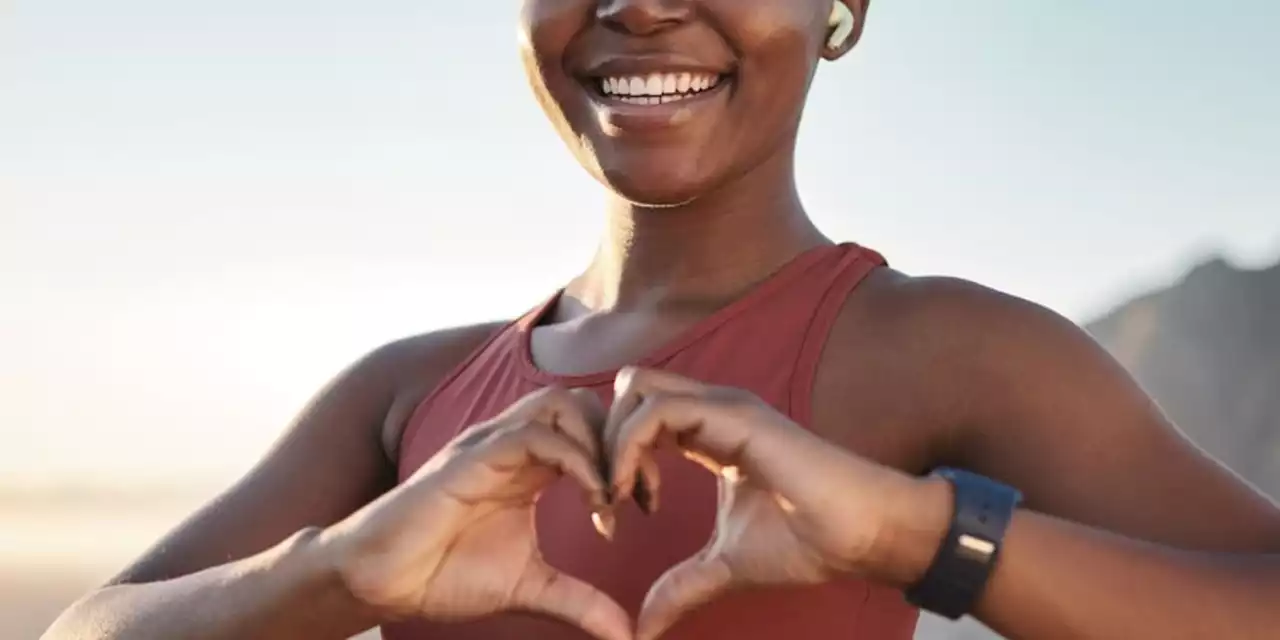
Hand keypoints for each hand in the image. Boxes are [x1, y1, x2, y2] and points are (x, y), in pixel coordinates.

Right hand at [321, 387, 629, 639]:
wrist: (382, 581)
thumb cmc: (444, 574)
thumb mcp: (531, 588)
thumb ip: (581, 603)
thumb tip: (627, 635)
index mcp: (529, 465)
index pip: (594, 429)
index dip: (630, 459)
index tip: (649, 506)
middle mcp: (512, 445)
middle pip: (585, 402)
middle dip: (624, 441)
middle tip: (642, 496)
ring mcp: (491, 446)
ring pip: (562, 404)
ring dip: (600, 444)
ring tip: (614, 497)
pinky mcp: (472, 458)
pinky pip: (535, 435)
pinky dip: (576, 461)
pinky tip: (593, 501)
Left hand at [604, 367, 932, 639]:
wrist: (859, 535)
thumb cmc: (806, 541)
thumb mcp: (724, 566)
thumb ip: (680, 586)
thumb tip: (642, 629)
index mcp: (708, 431)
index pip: (638, 415)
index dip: (613, 457)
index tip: (615, 512)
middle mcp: (711, 408)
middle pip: (627, 389)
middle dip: (601, 437)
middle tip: (607, 497)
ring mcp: (722, 405)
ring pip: (634, 389)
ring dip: (611, 442)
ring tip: (617, 497)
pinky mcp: (733, 414)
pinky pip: (658, 411)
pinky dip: (630, 448)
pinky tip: (637, 494)